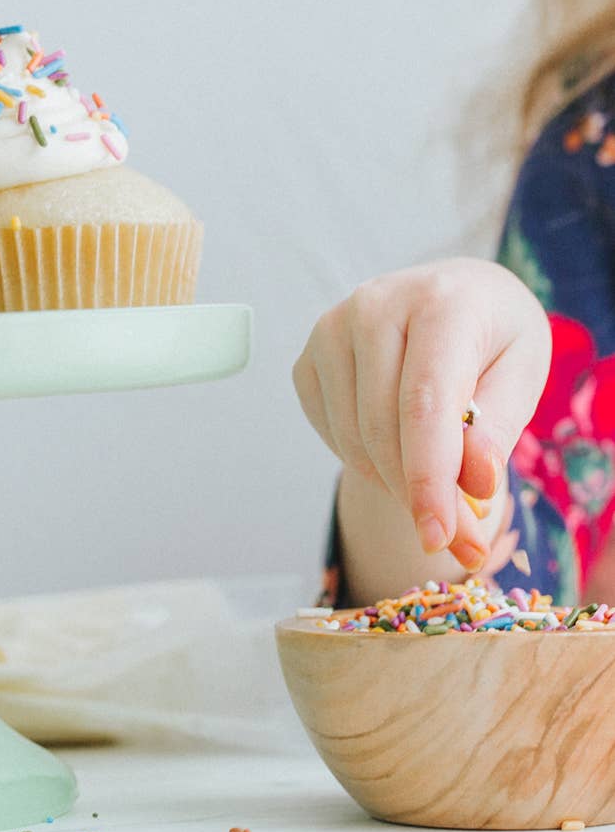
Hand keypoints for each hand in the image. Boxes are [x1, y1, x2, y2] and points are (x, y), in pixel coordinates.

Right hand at [293, 258, 550, 568]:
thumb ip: (500, 427)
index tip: (440, 536)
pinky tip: (395, 446)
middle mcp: (373, 306)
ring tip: (432, 482)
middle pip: (382, 426)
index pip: (424, 402)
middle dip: (416, 495)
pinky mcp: (308, 355)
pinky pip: (329, 430)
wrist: (452, 293)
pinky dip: (363, 457)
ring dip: (391, 480)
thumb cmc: (492, 336)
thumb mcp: (523, 371)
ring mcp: (331, 329)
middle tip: (455, 539)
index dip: (429, 475)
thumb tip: (474, 483)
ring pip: (352, 435)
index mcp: (440, 303)